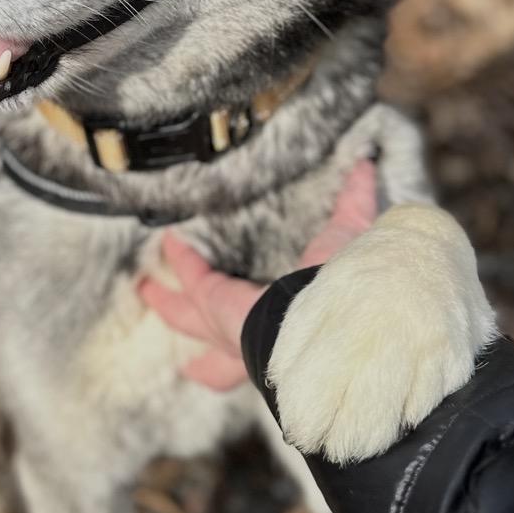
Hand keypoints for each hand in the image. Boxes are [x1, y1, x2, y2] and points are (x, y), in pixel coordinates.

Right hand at [138, 158, 379, 390]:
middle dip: (195, 326)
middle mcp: (260, 334)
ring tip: (147, 288)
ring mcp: (232, 324)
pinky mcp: (216, 304)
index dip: (250, 339)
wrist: (339, 313)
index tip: (231, 346)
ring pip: (189, 316)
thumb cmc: (355, 288)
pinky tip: (170, 239)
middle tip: (176, 319)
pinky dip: (182, 259)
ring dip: (168, 302)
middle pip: (213, 337)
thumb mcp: (354, 238)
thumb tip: (366, 166)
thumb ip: (355, 205)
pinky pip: (193, 279)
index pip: (265, 338)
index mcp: (294, 328)